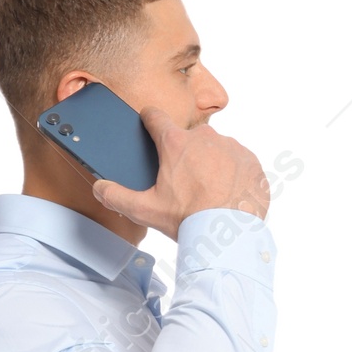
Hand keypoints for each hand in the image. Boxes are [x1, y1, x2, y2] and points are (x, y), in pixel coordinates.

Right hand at [92, 106, 270, 238]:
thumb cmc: (189, 220)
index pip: (155, 116)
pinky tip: (228, 195)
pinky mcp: (251, 161)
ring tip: (208, 193)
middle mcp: (205, 138)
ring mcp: (231, 147)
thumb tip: (100, 188)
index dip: (149, 120)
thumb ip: (118, 197)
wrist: (230, 235)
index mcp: (176, 143)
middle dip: (184, 156)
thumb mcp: (146, 210)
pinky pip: (239, 162)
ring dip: (210, 164)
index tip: (149, 125)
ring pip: (215, 149)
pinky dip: (233, 175)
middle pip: (187, 138)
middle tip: (183, 184)